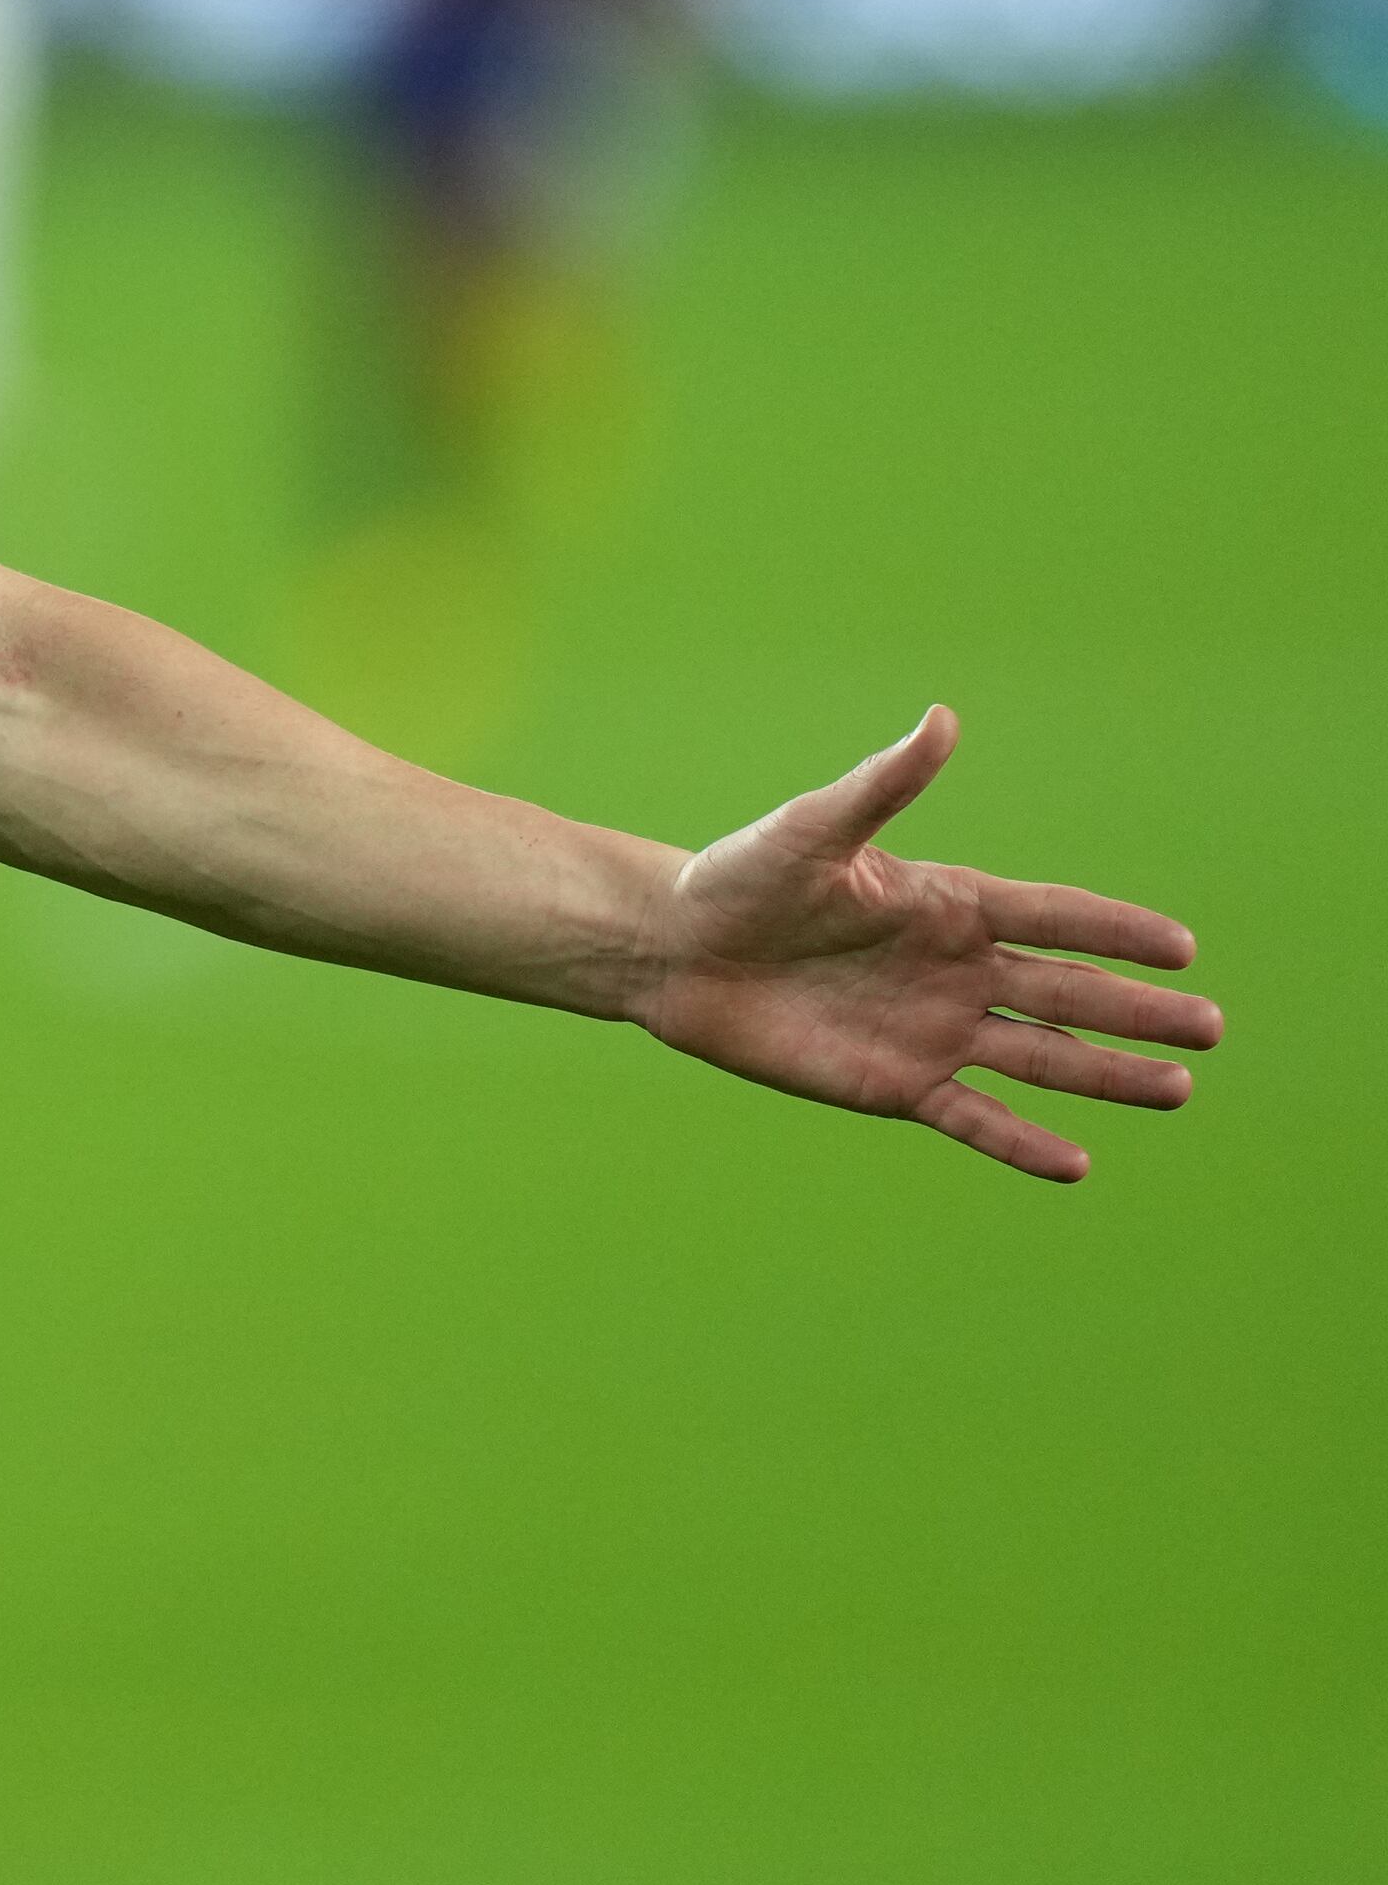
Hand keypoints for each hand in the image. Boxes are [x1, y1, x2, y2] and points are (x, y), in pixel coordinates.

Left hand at [636, 708, 1217, 1182]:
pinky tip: (1077, 1164)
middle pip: (1068, 993)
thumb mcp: (811, 830)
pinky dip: (1022, 1142)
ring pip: (1041, 1058)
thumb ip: (883, 786)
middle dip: (1138, 1011)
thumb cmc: (737, 877)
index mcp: (947, 905)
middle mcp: (955, 970)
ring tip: (1179, 1088)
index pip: (1054, 916)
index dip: (1116, 931)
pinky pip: (973, 1117)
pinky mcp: (895, 1083)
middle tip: (1212, 1027)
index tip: (1182, 947)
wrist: (673, 950)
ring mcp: (932, 1029)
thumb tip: (940, 720)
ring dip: (1107, 1075)